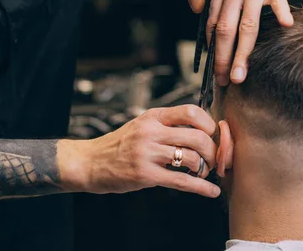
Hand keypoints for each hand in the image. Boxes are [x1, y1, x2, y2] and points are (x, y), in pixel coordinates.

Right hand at [64, 105, 219, 197]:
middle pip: (197, 136)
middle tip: (212, 158)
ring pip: (192, 158)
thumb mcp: (142, 125)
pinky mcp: (146, 175)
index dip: (208, 124)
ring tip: (201, 172)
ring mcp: (148, 153)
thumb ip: (167, 125)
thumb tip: (200, 130)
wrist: (90, 162)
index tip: (212, 134)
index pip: (191, 111)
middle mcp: (151, 132)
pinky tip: (211, 191)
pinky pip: (182, 181)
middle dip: (212, 150)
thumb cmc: (119, 145)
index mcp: (153, 116)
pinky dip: (201, 188)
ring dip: (204, 168)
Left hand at [185, 0, 293, 85]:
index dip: (211, 48)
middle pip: (226, 29)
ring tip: (240, 75)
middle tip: (223, 81)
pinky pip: (279, 2)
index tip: (212, 70)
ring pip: (248, 25)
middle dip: (223, 59)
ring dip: (243, 53)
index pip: (210, 22)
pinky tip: (285, 27)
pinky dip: (282, 14)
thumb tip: (197, 12)